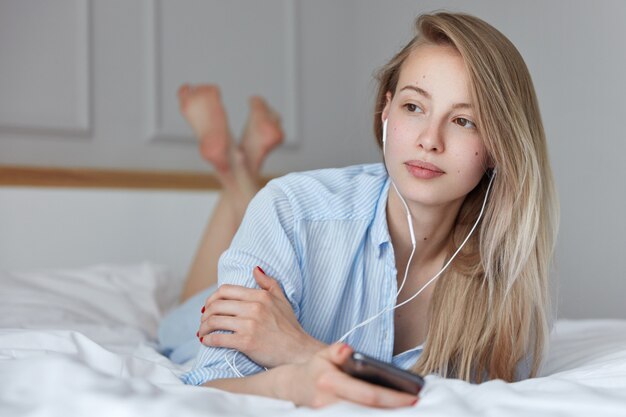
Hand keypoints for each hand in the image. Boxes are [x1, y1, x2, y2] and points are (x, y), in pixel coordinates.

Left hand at [199, 267, 325, 367]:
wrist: (299, 352)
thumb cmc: (290, 328)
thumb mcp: (282, 300)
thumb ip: (269, 283)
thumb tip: (255, 269)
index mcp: (260, 296)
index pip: (226, 290)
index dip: (212, 298)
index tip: (209, 306)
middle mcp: (254, 308)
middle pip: (217, 305)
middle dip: (205, 313)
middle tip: (204, 320)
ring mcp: (249, 325)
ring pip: (214, 321)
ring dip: (203, 327)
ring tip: (202, 332)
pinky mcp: (246, 342)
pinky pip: (219, 338)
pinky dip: (208, 340)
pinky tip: (207, 342)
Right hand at [276, 343, 418, 408]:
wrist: (292, 388)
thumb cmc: (315, 369)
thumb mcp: (323, 354)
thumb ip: (337, 350)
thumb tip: (348, 351)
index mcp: (330, 383)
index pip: (367, 394)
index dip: (392, 398)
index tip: (412, 396)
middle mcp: (328, 404)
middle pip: (369, 411)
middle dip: (394, 410)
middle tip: (415, 404)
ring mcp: (328, 416)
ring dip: (385, 414)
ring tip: (406, 409)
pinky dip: (372, 415)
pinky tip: (388, 412)